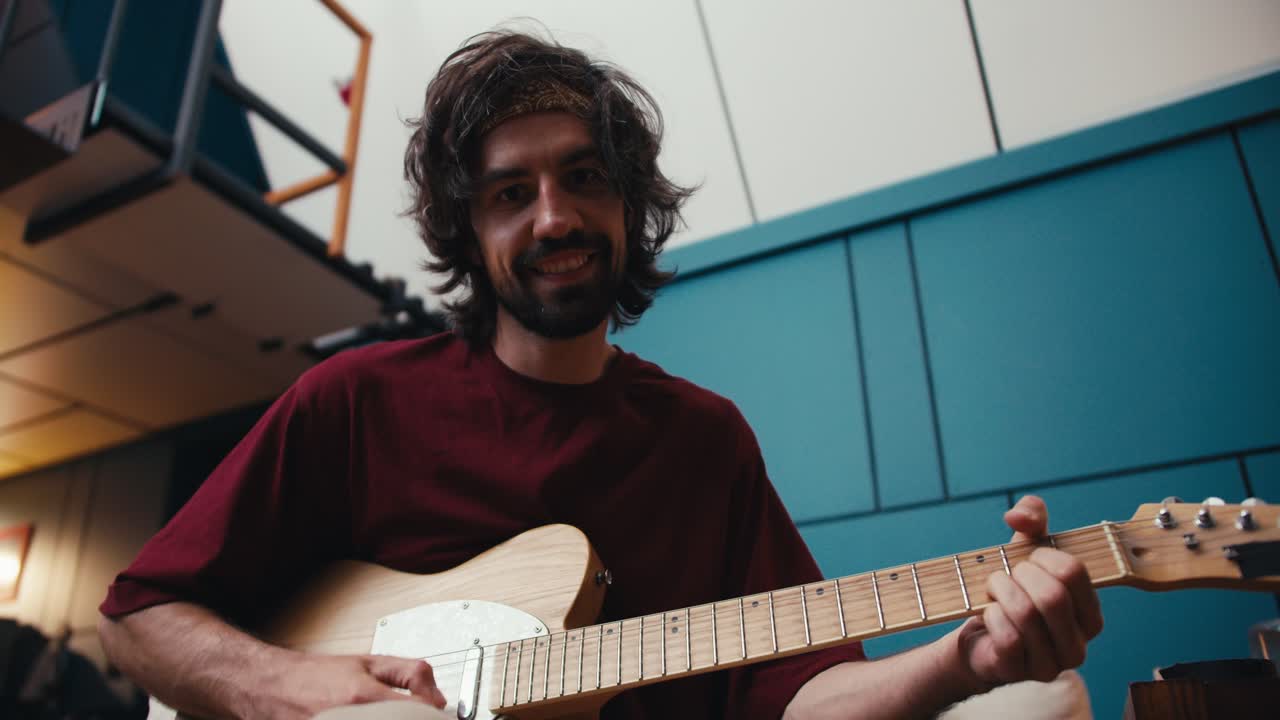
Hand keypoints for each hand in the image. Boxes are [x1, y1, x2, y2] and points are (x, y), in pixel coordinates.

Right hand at [244, 651, 446, 719]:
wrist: (271, 686)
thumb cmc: (316, 675)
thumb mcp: (369, 662)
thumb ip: (410, 673)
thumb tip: (439, 697)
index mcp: (364, 697)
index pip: (419, 713)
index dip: (434, 714)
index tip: (437, 713)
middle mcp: (351, 719)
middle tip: (414, 714)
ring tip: (387, 714)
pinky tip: (370, 718)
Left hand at [949, 496, 1103, 690]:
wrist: (978, 636)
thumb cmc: (1010, 591)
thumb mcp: (1023, 548)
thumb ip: (1031, 517)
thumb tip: (1018, 516)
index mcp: (1089, 614)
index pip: (1074, 572)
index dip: (1042, 557)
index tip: (1027, 559)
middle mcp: (1078, 643)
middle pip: (1053, 595)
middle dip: (1019, 575)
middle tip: (1006, 575)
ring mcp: (1051, 663)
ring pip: (1028, 615)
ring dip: (1001, 591)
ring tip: (994, 589)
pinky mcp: (1020, 672)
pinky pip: (1009, 637)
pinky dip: (992, 615)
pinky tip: (989, 613)